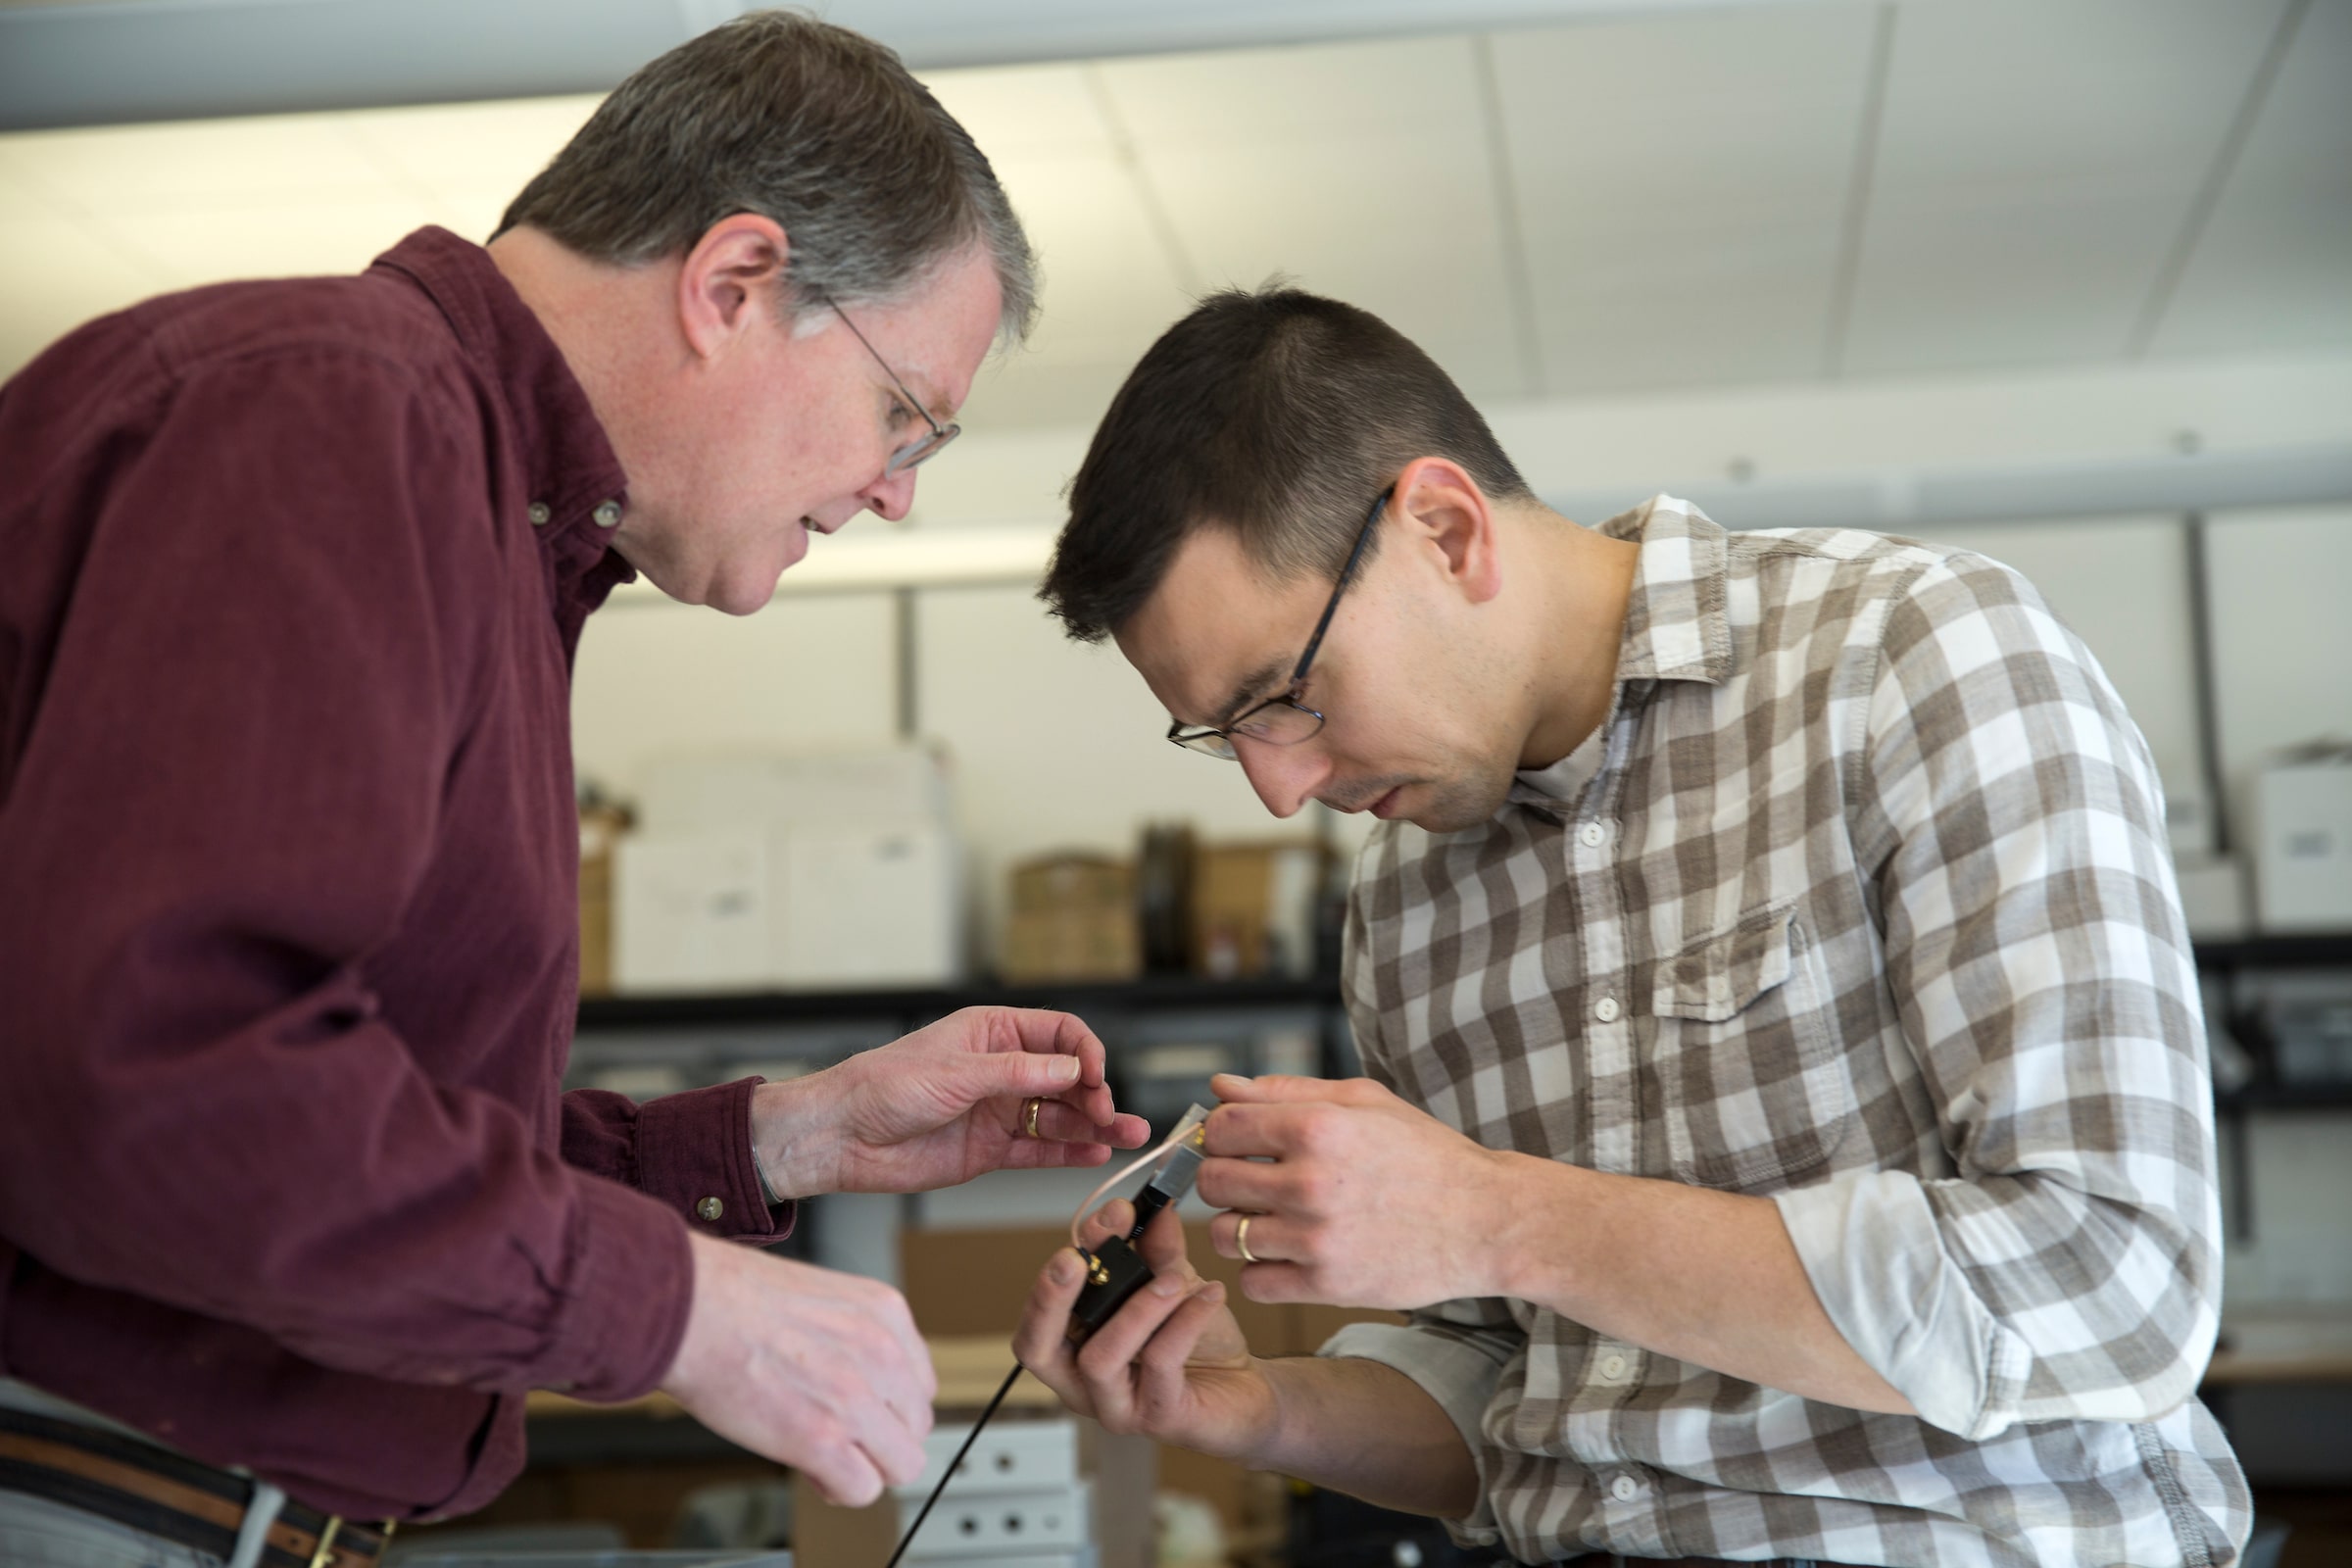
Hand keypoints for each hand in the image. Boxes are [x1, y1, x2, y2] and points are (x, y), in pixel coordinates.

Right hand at [661, 1231, 934, 1505]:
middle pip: (916, 1426)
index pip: (919, 1383)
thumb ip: (851, 1337)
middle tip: (841, 1437)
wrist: (693, 1310)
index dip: (887, 1405)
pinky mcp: (823, 1439)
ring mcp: (856, 1398)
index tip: (861, 1411)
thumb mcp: (819, 1299)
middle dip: (880, 1438)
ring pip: (901, 1464)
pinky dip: (838, 1489)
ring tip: (826, 1455)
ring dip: (866, 1467)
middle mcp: (883, 1353)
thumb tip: (861, 1384)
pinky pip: (862, 1489)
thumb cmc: (732, 1298)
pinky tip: (812, 1470)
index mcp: (885, 1313)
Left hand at [752, 1007, 1149, 1197]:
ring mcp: (997, 1110)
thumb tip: (1073, 1069)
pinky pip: (1039, 1150)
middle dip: (1096, 1093)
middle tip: (1112, 1115)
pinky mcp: (989, 1150)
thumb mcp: (956, 1072)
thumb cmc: (884, 1086)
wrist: (841, 1136)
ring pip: (1060, 1116)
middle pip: (1066, 1077)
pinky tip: (1096, 1155)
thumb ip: (1018, 1073)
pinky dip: (1069, 1153)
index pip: (1058, 1033)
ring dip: (1095, 1126)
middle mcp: (1001, 1070)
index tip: (1097, 1076)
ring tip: (1129, 1138)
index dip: (1085, 1052)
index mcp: (992, 1032)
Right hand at [1012, 1199, 1273, 1457]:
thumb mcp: (1172, 1285)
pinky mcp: (1158, 1419)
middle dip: (1051, 1297)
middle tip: (1076, 1256)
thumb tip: (1154, 1208)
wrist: (1249, 1389)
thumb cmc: (1200, 1344)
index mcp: (1074, 1346)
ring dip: (1136, 1308)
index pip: (1040, 1312)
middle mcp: (1083, 1382)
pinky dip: (1183, 1321)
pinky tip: (1210, 1295)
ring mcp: (1117, 1407)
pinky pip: (1160, 1364)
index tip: (1107, 1217)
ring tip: (1173, 1280)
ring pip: (1100, 1357)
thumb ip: (1156, 1250)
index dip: (1058, 1267)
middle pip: (1036, 1348)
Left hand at [1199, 1073, 1513, 1309]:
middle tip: (1250, 1182)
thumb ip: (1288, 1090)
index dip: (1219, 1134)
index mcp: (1318, 1126)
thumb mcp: (1365, 1101)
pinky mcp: (1326, 1285)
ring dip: (1238, 1227)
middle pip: (1211, 1181)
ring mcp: (1316, 1238)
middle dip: (1222, 1178)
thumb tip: (1221, 1086)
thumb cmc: (1426, 1154)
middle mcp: (1311, 1182)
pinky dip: (1261, 1271)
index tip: (1236, 1144)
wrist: (1485, 1221)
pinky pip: (1252, 1282)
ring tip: (1271, 1219)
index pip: (1221, 1127)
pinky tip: (1288, 1254)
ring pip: (1223, 1235)